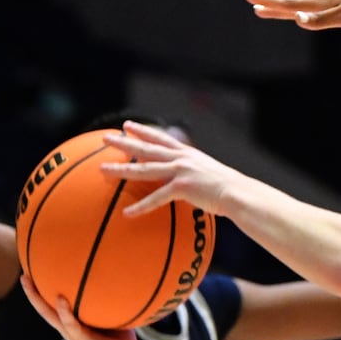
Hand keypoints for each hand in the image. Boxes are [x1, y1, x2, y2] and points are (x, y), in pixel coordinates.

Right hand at [20, 275, 138, 339]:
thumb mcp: (115, 316)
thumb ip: (111, 302)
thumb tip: (119, 278)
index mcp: (74, 324)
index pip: (54, 306)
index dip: (44, 293)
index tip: (36, 274)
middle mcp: (69, 329)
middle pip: (44, 309)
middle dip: (33, 293)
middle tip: (23, 274)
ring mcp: (73, 335)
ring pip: (50, 315)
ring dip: (38, 299)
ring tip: (30, 282)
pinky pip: (71, 324)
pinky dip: (65, 312)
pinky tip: (61, 298)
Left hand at [101, 121, 242, 217]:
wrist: (238, 193)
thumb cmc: (227, 188)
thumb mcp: (209, 173)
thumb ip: (195, 172)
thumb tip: (187, 180)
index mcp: (188, 154)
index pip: (161, 138)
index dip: (144, 131)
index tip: (128, 125)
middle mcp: (182, 159)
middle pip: (147, 148)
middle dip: (125, 142)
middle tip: (106, 137)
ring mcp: (181, 171)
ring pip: (144, 169)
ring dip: (121, 170)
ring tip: (102, 170)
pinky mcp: (182, 187)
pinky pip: (156, 198)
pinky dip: (141, 207)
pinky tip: (127, 213)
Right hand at [245, 0, 340, 29]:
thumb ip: (321, 20)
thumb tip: (297, 19)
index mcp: (323, 4)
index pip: (290, 5)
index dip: (269, 4)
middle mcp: (327, 1)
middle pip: (295, 4)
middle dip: (272, 4)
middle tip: (252, 1)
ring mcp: (339, 1)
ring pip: (309, 6)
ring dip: (291, 8)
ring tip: (279, 9)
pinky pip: (324, 9)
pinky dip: (312, 12)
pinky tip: (317, 13)